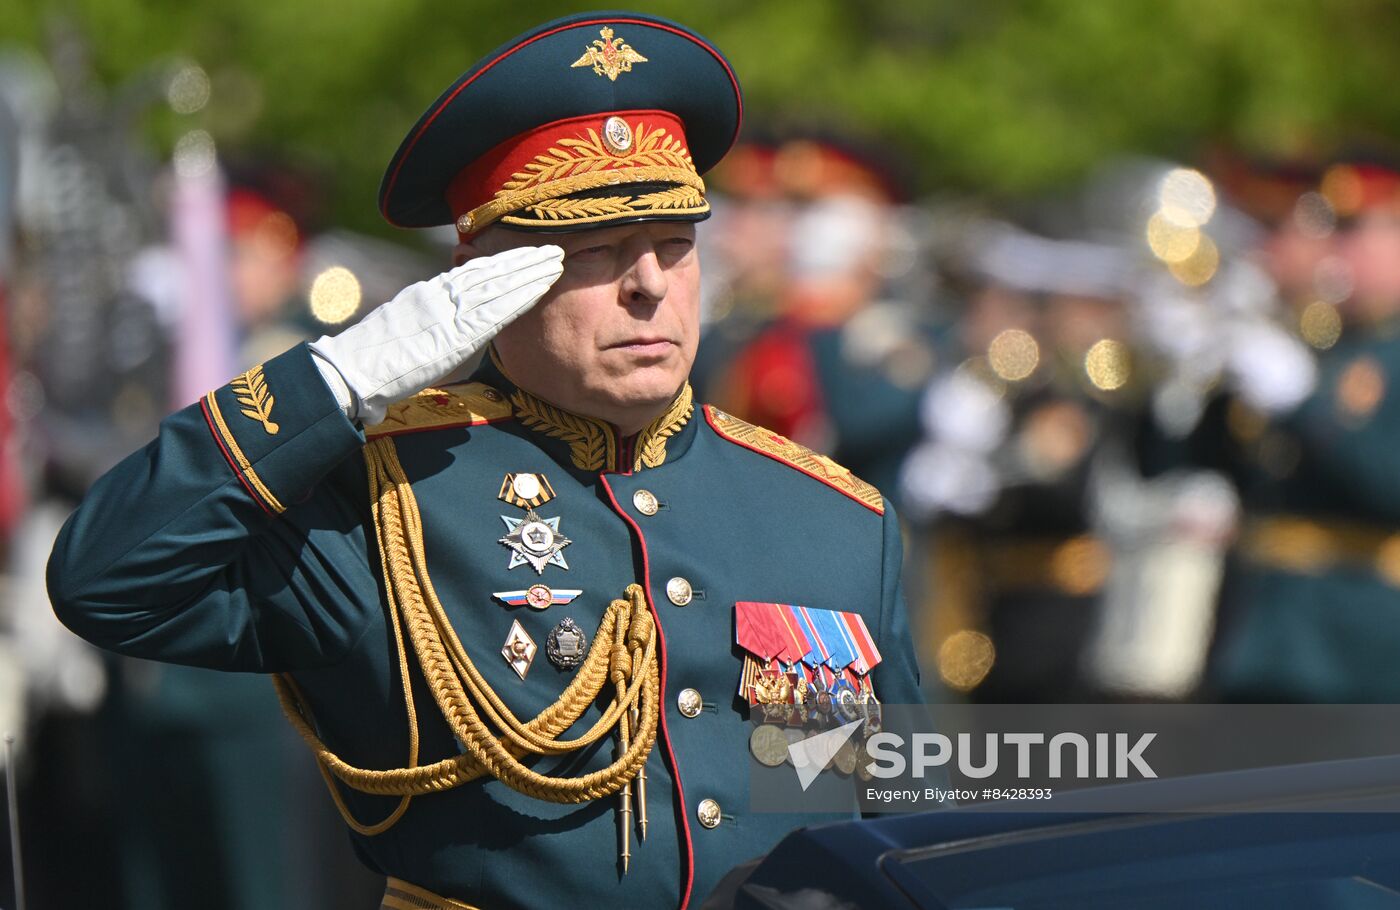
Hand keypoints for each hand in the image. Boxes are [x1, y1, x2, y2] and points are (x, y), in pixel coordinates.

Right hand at [310, 245, 563, 423]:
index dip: (503, 261)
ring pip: (499, 285)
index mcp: (428, 294)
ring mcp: (449, 311)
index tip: (527, 252)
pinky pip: (495, 310)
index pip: (473, 272)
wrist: (354, 371)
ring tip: (556, 259)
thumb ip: (432, 326)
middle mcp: (440, 295)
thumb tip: (452, 331)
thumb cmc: (374, 363)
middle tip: (554, 247)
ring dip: (530, 272)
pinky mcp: (456, 332)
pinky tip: (541, 287)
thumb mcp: (405, 332)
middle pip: (491, 271)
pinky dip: (521, 296)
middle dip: (524, 259)